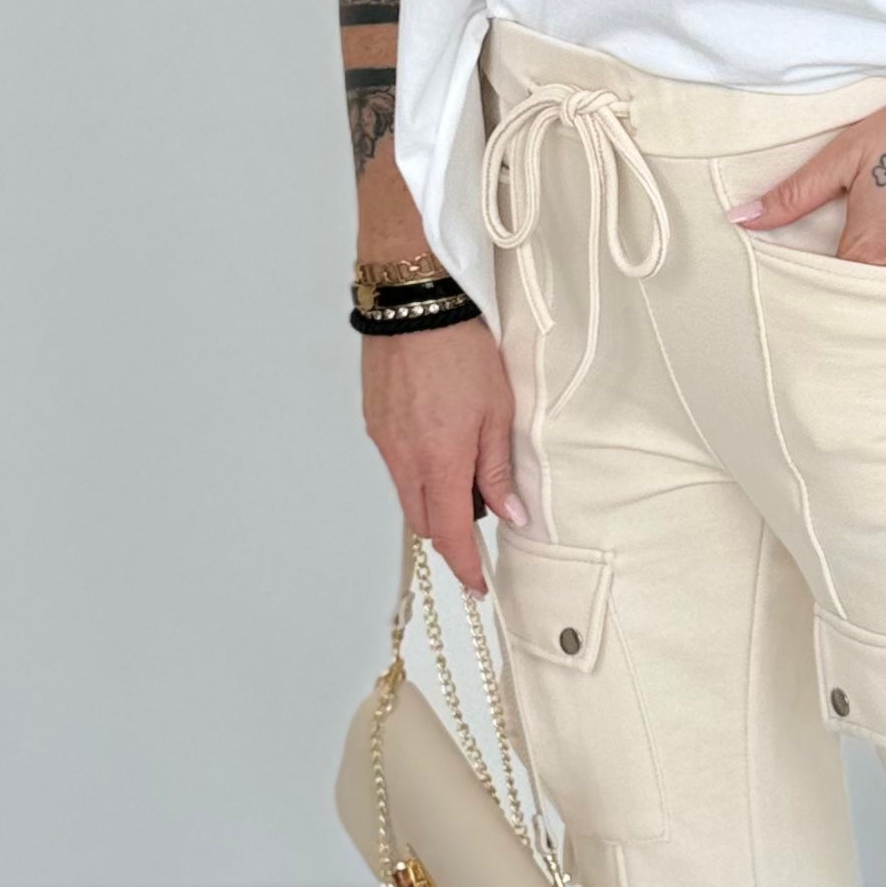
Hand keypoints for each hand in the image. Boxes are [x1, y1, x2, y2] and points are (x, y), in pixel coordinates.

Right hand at [360, 312, 524, 593]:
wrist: (414, 303)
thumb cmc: (463, 349)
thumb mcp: (498, 411)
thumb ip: (498, 469)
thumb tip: (511, 514)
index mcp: (440, 459)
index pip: (450, 533)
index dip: (465, 565)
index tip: (478, 584)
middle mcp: (404, 457)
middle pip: (424, 522)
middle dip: (450, 532)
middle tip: (482, 515)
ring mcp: (384, 441)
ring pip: (408, 494)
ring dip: (434, 498)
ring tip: (464, 468)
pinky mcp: (374, 423)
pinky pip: (397, 465)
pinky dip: (419, 470)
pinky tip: (440, 442)